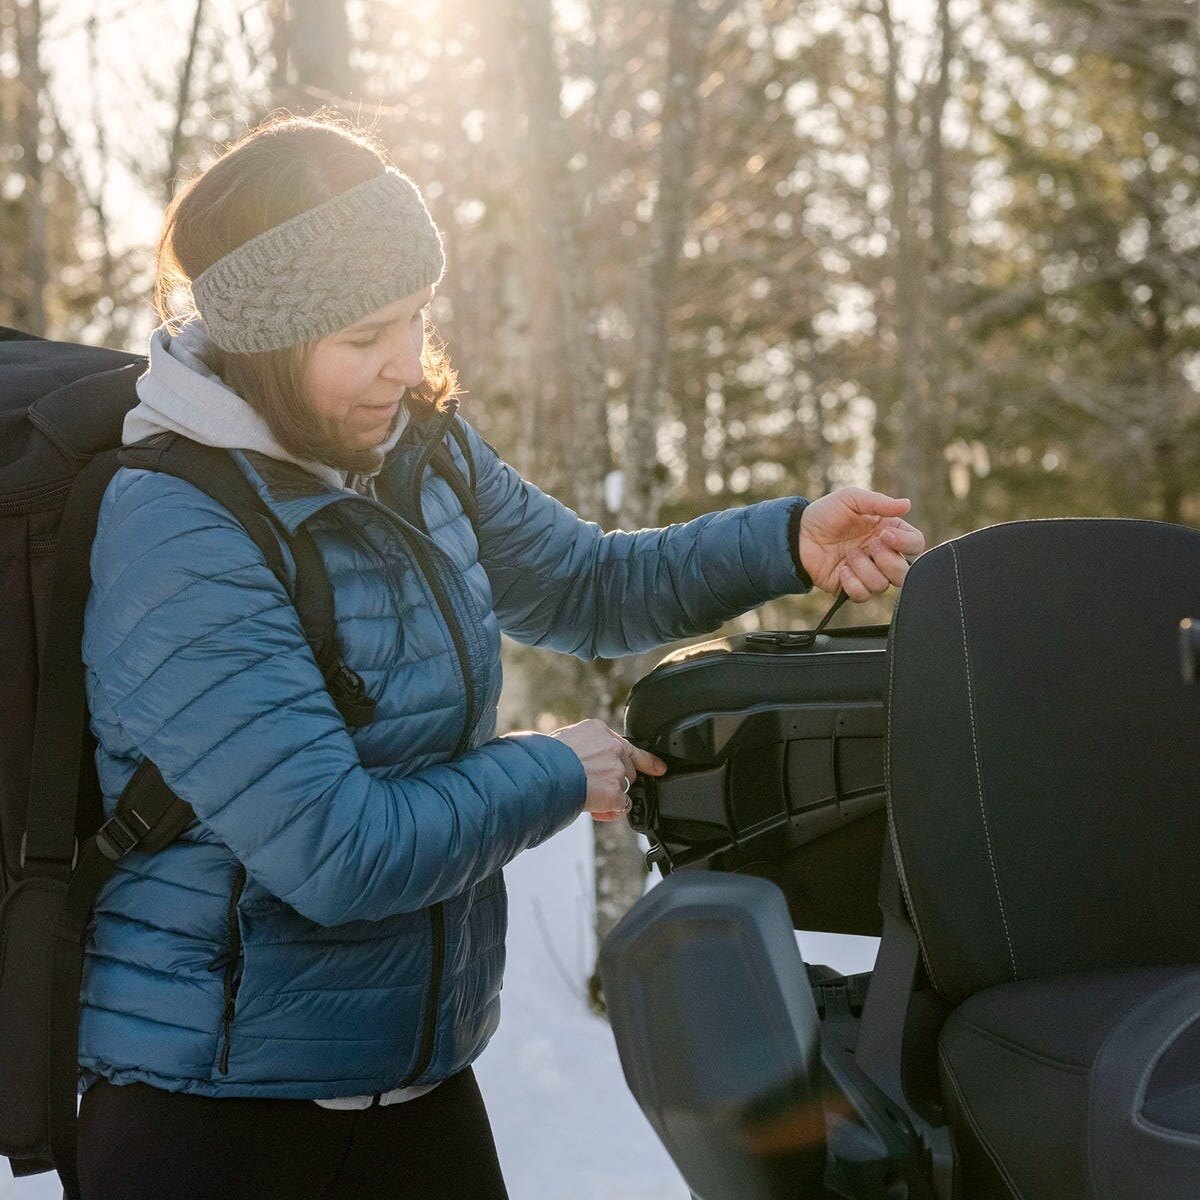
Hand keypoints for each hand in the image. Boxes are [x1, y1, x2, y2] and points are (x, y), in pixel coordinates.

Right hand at [549, 719, 666, 820]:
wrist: (544, 773)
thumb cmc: (545, 759)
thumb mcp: (564, 739)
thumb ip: (584, 746)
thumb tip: (584, 759)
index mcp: (598, 730)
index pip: (627, 745)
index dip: (644, 760)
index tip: (659, 768)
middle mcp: (612, 748)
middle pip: (627, 769)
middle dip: (615, 781)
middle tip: (594, 788)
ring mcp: (616, 769)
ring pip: (624, 788)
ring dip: (611, 796)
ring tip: (589, 798)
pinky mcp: (615, 790)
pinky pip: (622, 805)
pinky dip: (612, 810)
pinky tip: (598, 809)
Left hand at [798, 488, 925, 599]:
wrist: (797, 534)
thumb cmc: (826, 514)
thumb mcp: (851, 499)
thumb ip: (879, 502)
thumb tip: (907, 504)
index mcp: (888, 533)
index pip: (915, 544)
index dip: (905, 543)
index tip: (884, 534)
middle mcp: (881, 556)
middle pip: (905, 573)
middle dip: (887, 561)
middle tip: (869, 546)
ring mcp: (867, 573)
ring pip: (883, 585)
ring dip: (864, 569)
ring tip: (848, 555)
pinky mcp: (850, 588)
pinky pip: (863, 595)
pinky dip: (851, 582)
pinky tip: (840, 568)